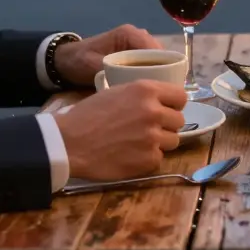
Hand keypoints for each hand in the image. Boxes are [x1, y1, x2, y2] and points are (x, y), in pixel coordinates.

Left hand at [54, 24, 162, 86]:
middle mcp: (139, 36)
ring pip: (160, 61)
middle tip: (162, 96)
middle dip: (165, 74)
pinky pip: (152, 65)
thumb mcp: (92, 65)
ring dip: (161, 76)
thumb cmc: (79, 61)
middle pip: (162, 55)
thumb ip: (111, 70)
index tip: (163, 88)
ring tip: (159, 96)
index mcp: (130, 34)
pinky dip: (153, 77)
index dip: (164, 67)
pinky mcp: (138, 56)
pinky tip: (152, 93)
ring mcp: (139, 46)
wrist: (66, 61)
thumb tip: (131, 82)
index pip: (155, 49)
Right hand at [55, 79, 186, 180]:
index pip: (181, 96)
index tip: (166, 110)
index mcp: (146, 90)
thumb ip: (141, 96)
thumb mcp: (116, 92)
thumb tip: (160, 103)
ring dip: (159, 143)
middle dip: (166, 125)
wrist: (69, 143)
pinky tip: (130, 155)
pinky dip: (147, 159)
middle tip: (148, 129)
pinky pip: (158, 158)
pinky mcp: (148, 160)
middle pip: (178, 120)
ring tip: (138, 143)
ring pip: (173, 141)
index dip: (173, 104)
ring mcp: (153, 137)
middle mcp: (154, 112)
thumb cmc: (87, 115)